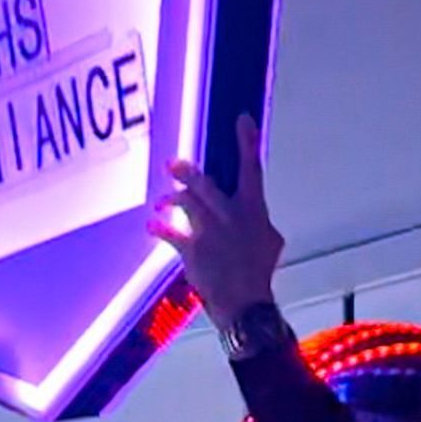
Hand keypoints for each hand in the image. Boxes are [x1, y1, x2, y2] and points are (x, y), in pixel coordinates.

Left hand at [148, 114, 283, 328]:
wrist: (246, 302)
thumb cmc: (258, 272)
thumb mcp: (270, 241)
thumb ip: (258, 220)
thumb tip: (255, 213)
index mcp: (254, 210)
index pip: (252, 170)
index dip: (247, 143)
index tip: (242, 119)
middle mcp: (231, 216)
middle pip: (206, 185)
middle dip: (187, 173)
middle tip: (171, 163)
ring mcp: (210, 232)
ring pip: (186, 204)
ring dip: (169, 200)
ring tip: (160, 202)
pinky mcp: (192, 250)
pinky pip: (169, 233)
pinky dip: (157, 227)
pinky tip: (150, 224)